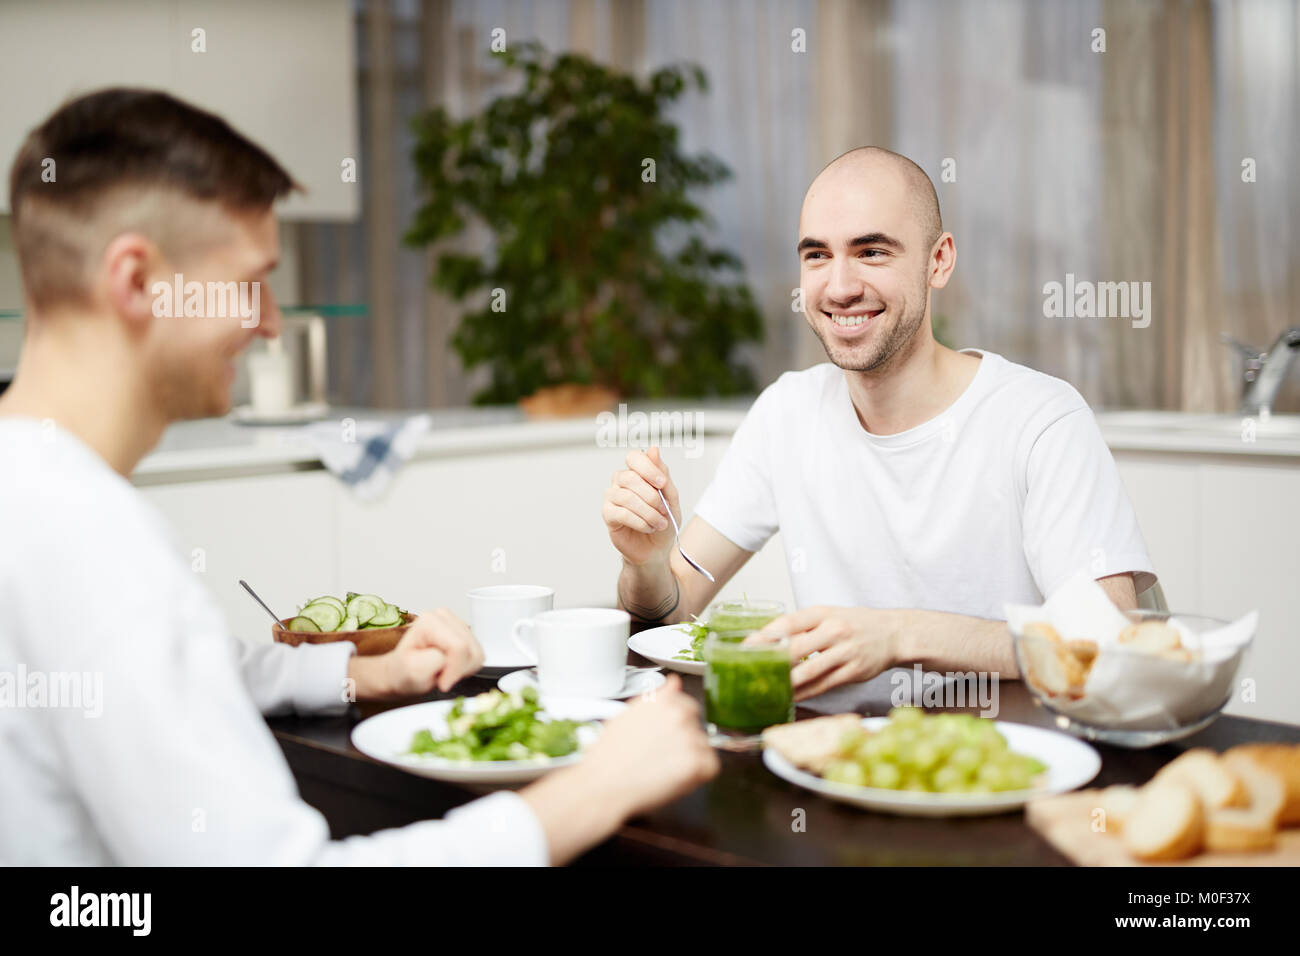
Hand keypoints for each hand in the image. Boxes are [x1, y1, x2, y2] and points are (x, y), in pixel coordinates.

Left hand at [349, 608, 484, 699]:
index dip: (454, 670)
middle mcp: (444, 617)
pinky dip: (467, 667)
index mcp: (430, 622)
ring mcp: (456, 623)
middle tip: (441, 676)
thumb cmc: (405, 671)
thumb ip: (432, 661)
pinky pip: (478, 655)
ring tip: (444, 671)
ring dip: (464, 669)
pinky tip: (452, 667)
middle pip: (470, 650)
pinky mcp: (465, 633)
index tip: (442, 682)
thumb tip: (448, 657)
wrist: (403, 672)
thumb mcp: (412, 670)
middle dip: (459, 670)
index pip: (459, 647)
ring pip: (477, 653)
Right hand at [576, 675, 718, 817]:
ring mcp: (689, 737)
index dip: (677, 725)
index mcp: (662, 700)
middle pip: (697, 726)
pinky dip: (699, 776)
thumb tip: (674, 682)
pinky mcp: (696, 762)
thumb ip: (655, 698)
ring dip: (691, 758)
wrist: (603, 783)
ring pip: (704, 747)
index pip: (688, 706)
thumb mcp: (626, 715)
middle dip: (685, 740)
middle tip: (662, 756)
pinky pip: (711, 767)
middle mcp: (679, 713)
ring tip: (663, 769)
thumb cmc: (608, 756)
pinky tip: (675, 779)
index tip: (667, 737)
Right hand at [602, 446, 677, 567]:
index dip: (648, 468)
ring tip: (659, 523)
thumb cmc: (663, 521)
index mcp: (636, 472)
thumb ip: (663, 474)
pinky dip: (640, 521)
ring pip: (627, 497)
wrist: (656, 548)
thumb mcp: (671, 497)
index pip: (634, 457)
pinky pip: (622, 513)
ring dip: (648, 512)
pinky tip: (648, 527)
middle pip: (631, 478)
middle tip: (663, 510)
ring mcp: (612, 497)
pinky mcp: (608, 514)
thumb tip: (653, 449)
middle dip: (652, 496)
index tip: (662, 483)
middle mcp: (621, 481)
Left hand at [753, 606, 900, 700]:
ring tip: (768, 688)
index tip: (745, 646)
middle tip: (750, 671)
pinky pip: (823, 685)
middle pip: (794, 648)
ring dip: (786, 682)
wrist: (893, 633)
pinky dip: (804, 693)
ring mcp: (845, 652)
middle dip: (770, 661)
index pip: (787, 623)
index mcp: (822, 613)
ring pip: (808, 671)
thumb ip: (802, 626)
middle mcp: (833, 630)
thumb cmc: (855, 624)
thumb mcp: (828, 615)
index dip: (764, 636)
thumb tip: (768, 638)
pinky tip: (790, 697)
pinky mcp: (853, 671)